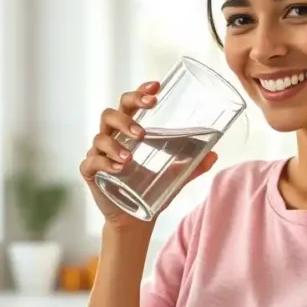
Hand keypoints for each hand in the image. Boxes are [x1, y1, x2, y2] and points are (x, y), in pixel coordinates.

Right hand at [79, 81, 217, 229]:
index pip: (130, 104)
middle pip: (111, 114)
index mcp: (129, 131)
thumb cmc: (152, 189)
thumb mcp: (176, 176)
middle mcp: (112, 138)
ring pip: (100, 137)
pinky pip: (92, 162)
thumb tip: (215, 154)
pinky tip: (118, 167)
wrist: (135, 219)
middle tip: (144, 127)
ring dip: (116, 143)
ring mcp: (99, 154)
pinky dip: (104, 162)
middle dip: (127, 114)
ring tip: (131, 156)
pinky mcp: (91, 173)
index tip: (156, 86)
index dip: (140, 92)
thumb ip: (194, 165)